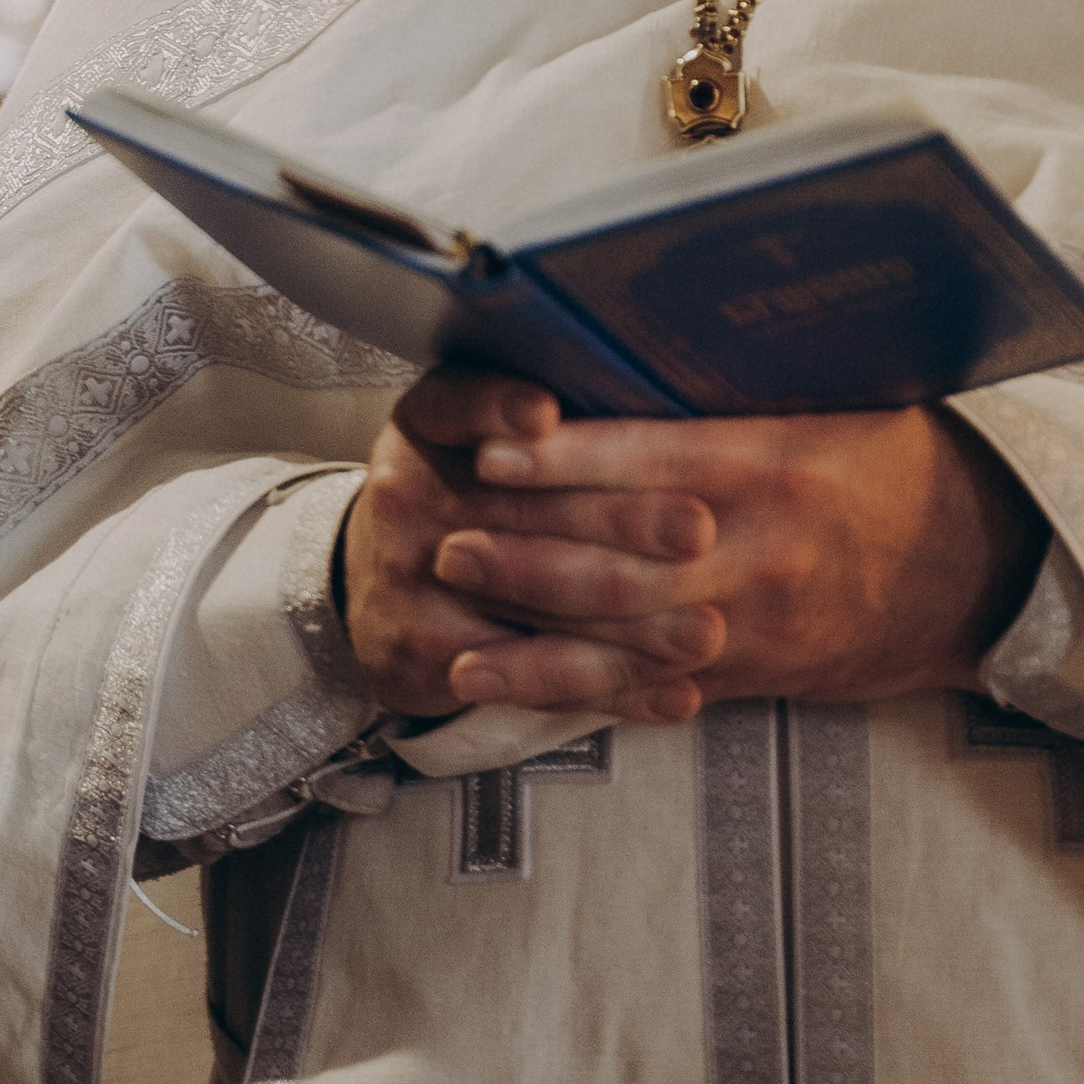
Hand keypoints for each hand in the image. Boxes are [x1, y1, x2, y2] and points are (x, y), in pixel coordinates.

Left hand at [339, 368, 1045, 723]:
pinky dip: (572, 687)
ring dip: (529, 626)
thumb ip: (750, 384)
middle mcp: (761, 549)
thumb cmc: (901, 461)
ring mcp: (754, 623)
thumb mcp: (842, 398)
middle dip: (524, 549)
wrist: (980, 570)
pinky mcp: (752, 673)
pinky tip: (505, 681)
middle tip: (441, 536)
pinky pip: (648, 685)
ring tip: (454, 607)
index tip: (490, 451)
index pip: (649, 461)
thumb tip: (650, 329)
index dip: (563, 461)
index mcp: (777, 465)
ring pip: (622, 634)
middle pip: (619, 557)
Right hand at [341, 371, 724, 726]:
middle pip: (523, 512)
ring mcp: (410, 578)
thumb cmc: (468, 492)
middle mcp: (408, 494)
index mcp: (428, 423)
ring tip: (705, 628)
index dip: (499, 408)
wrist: (378, 586)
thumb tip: (674, 393)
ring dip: (633, 625)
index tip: (547, 414)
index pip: (456, 404)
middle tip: (699, 531)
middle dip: (620, 523)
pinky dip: (614, 689)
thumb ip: (562, 417)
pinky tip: (673, 690)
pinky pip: (532, 680)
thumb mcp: (481, 431)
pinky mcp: (422, 655)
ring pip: (536, 606)